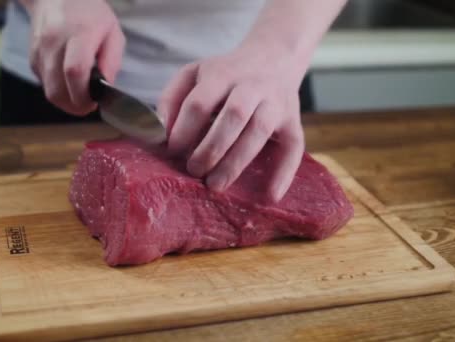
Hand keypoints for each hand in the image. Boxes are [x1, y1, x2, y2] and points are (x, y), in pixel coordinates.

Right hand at [28, 0, 124, 114]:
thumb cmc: (89, 14)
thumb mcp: (112, 31)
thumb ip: (112, 60)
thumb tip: (106, 86)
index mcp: (78, 33)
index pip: (75, 71)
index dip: (84, 95)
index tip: (94, 102)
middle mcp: (54, 42)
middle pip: (57, 89)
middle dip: (75, 106)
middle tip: (88, 104)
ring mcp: (39, 51)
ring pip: (49, 91)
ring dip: (66, 101)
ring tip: (80, 95)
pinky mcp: (32, 58)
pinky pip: (44, 84)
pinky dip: (58, 90)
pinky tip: (68, 82)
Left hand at [158, 47, 304, 201]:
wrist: (274, 57)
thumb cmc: (226, 74)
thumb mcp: (194, 73)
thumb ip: (172, 98)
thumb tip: (161, 130)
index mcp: (222, 73)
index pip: (200, 101)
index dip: (184, 129)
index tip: (172, 150)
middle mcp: (252, 86)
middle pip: (234, 114)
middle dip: (212, 147)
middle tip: (194, 170)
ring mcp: (276, 103)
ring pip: (260, 130)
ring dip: (237, 161)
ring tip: (216, 184)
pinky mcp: (293, 121)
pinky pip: (294, 147)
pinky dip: (285, 172)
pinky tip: (270, 196)